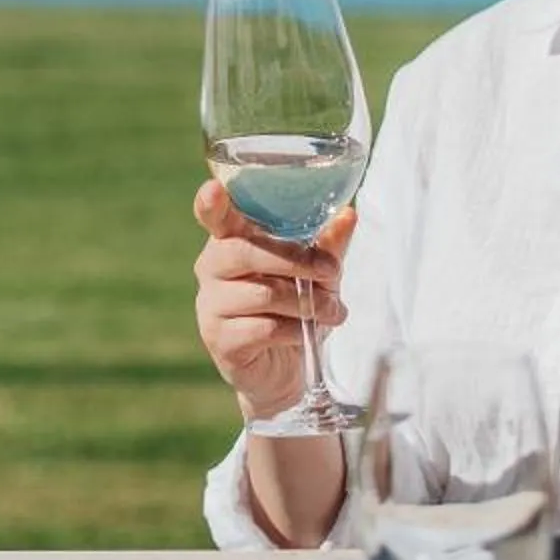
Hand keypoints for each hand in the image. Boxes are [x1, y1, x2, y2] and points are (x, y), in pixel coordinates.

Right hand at [192, 182, 355, 421]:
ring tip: (333, 311)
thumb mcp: (316, 273)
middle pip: (243, 251)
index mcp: (230, 241)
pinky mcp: (219, 339)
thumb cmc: (294, 310)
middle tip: (331, 270)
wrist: (285, 370)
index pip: (214, 216)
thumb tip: (349, 214)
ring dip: (306, 301)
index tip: (213, 190)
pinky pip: (264, 327)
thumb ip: (327, 244)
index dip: (210, 203)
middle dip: (295, 259)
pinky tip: (305, 334)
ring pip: (261, 292)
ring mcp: (210, 305)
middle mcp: (211, 268)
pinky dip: (295, 329)